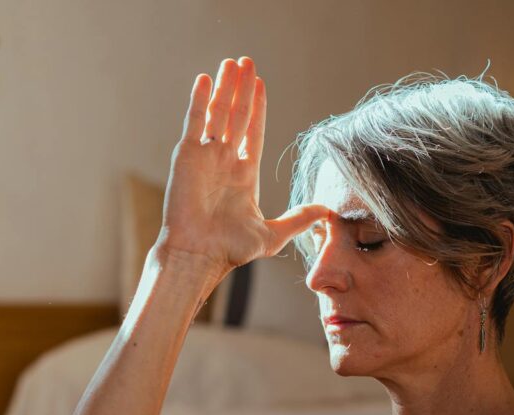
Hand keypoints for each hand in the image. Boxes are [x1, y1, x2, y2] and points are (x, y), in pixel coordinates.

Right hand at [155, 57, 329, 274]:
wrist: (200, 254)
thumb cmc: (231, 249)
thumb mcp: (273, 234)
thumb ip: (298, 219)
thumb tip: (326, 212)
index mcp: (243, 174)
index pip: (253, 132)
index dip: (258, 108)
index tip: (261, 84)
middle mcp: (224, 161)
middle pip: (236, 115)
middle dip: (242, 89)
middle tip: (247, 62)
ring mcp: (205, 156)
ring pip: (218, 112)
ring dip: (225, 87)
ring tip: (233, 62)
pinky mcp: (188, 156)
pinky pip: (195, 121)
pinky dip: (200, 99)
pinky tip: (206, 79)